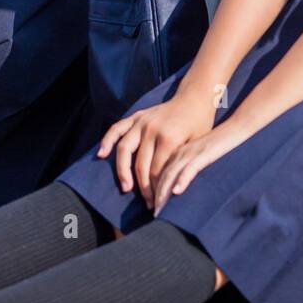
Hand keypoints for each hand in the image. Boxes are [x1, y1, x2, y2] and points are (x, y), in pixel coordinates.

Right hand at [97, 89, 218, 209]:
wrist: (195, 98)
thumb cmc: (200, 125)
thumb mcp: (198, 146)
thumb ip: (184, 165)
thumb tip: (174, 190)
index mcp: (169, 138)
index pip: (157, 171)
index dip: (157, 190)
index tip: (159, 205)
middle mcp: (151, 129)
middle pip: (141, 164)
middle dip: (144, 187)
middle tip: (148, 203)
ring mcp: (142, 121)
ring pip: (125, 149)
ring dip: (123, 171)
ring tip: (126, 188)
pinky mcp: (137, 116)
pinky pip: (117, 128)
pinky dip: (107, 140)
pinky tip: (101, 154)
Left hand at [152, 118, 248, 216]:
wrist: (234, 126)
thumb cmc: (219, 144)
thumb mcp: (199, 157)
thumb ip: (188, 169)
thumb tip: (179, 191)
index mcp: (177, 152)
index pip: (159, 173)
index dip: (153, 191)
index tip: (152, 207)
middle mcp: (180, 152)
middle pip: (160, 174)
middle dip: (155, 195)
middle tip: (154, 214)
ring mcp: (191, 152)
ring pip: (171, 173)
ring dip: (164, 192)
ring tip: (159, 209)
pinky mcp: (204, 153)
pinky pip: (190, 167)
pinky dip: (183, 179)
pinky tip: (177, 191)